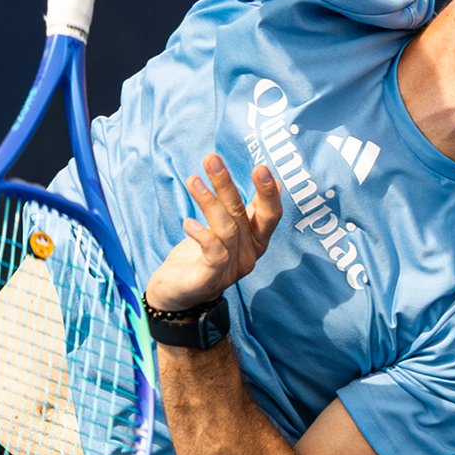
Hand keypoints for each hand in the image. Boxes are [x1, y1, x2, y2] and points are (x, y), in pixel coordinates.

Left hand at [144, 153, 281, 312]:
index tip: (261, 168)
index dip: (268, 193)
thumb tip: (276, 182)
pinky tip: (188, 222)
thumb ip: (246, 209)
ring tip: (192, 180)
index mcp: (256, 241)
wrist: (178, 295)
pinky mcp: (210, 278)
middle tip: (213, 160)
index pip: (270, 214)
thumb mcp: (226, 229)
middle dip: (227, 185)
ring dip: (208, 201)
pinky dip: (202, 235)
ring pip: (226, 229)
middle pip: (242, 215)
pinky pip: (213, 253)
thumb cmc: (203, 257)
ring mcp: (231, 268)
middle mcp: (248, 254)